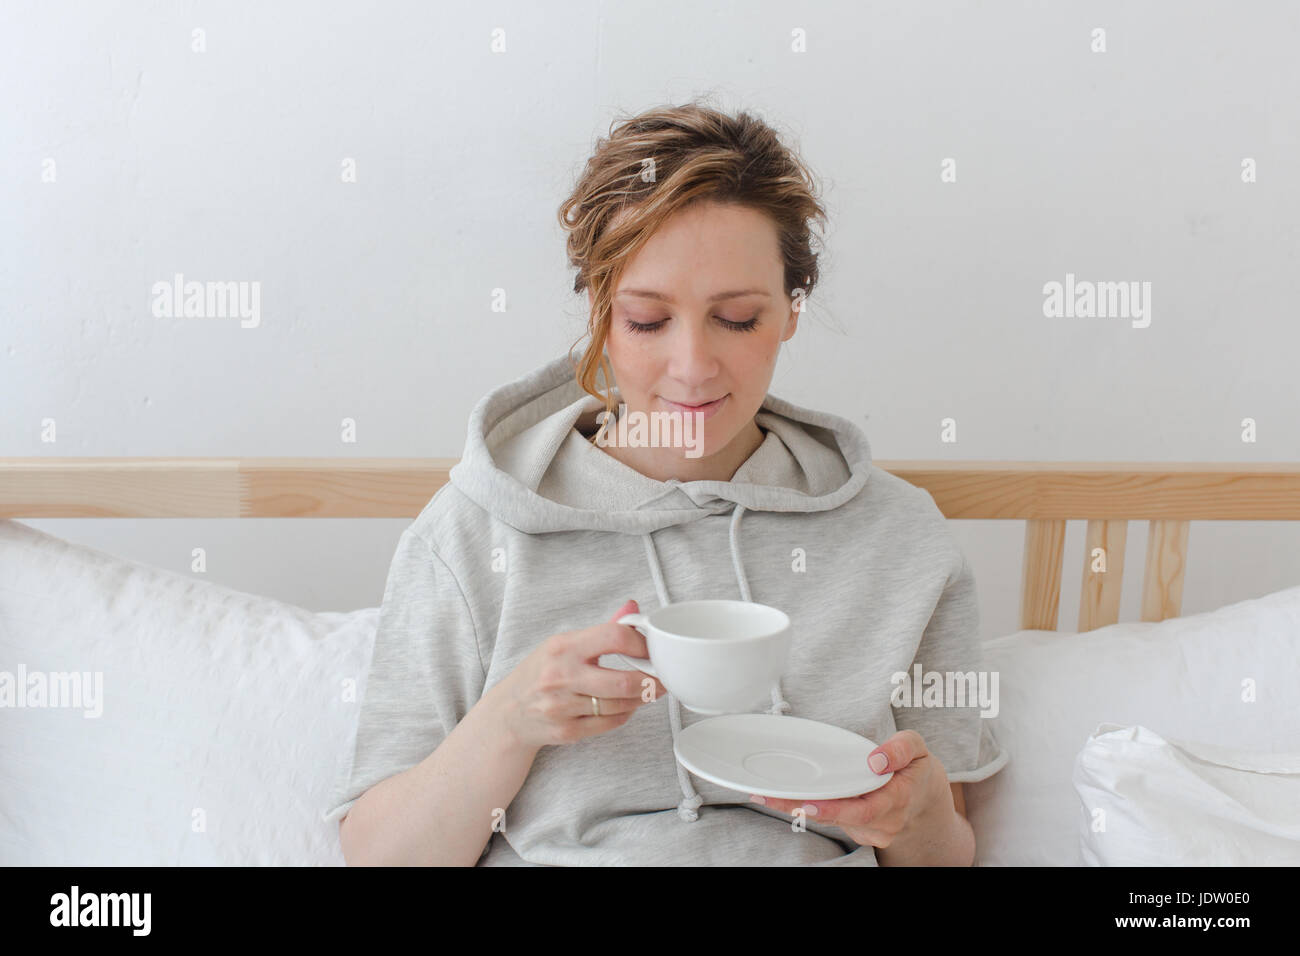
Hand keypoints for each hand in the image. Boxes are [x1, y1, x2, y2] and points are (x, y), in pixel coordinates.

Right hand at [492, 599, 667, 749]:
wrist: (508, 712)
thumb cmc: (541, 673)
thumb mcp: (564, 643)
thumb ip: (603, 629)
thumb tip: (633, 608)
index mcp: (564, 646)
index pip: (614, 637)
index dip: (641, 644)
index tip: (650, 650)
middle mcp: (561, 676)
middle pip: (623, 682)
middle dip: (651, 682)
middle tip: (661, 678)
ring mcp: (563, 706)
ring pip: (621, 705)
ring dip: (641, 699)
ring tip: (645, 691)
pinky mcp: (567, 730)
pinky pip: (611, 723)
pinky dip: (625, 714)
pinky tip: (625, 705)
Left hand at [748, 729, 949, 848]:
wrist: (928, 806)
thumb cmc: (920, 773)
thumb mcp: (920, 750)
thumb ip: (901, 749)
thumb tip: (876, 760)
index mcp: (898, 799)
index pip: (863, 808)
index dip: (833, 808)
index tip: (806, 803)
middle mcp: (882, 822)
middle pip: (838, 818)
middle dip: (800, 808)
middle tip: (767, 797)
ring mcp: (869, 831)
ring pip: (830, 820)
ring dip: (797, 808)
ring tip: (764, 794)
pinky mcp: (857, 831)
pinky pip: (831, 820)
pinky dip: (807, 809)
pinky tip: (783, 798)